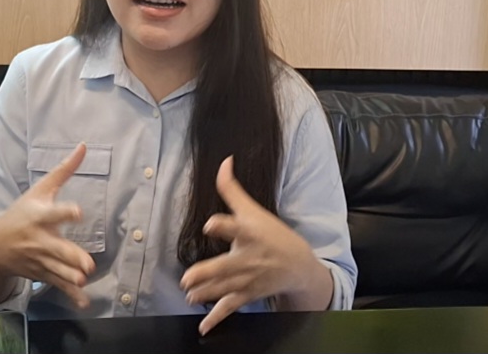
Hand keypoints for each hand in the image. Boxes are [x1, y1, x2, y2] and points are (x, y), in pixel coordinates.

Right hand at [0, 143, 96, 307]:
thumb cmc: (20, 213)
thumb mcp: (40, 189)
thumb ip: (64, 170)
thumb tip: (83, 146)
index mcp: (39, 216)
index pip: (53, 213)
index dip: (65, 212)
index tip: (78, 212)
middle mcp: (39, 239)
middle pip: (56, 248)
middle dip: (70, 256)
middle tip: (87, 264)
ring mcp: (40, 260)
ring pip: (58, 270)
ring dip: (71, 277)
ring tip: (84, 280)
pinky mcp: (43, 274)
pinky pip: (58, 285)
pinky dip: (70, 295)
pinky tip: (83, 301)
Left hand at [180, 156, 328, 335]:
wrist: (299, 266)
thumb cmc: (272, 234)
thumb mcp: (254, 210)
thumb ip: (232, 189)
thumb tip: (224, 161)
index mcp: (249, 233)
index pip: (236, 226)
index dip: (224, 224)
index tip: (212, 224)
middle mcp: (249, 257)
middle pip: (227, 265)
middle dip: (208, 273)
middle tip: (188, 278)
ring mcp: (248, 279)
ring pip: (224, 288)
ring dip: (206, 294)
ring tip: (189, 296)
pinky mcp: (247, 294)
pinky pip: (230, 308)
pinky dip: (217, 318)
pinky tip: (204, 326)